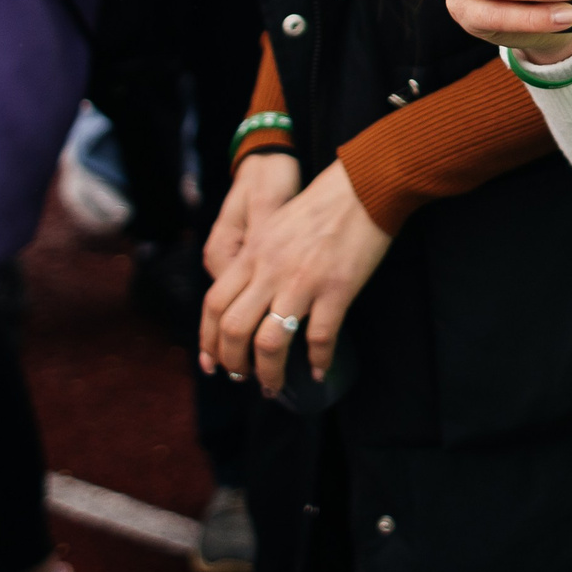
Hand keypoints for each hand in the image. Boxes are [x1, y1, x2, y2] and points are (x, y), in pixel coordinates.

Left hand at [199, 156, 391, 398]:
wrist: (363, 185)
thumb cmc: (322, 203)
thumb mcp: (275, 224)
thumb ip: (258, 256)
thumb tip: (250, 292)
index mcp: (253, 253)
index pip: (214, 304)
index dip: (208, 341)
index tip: (212, 364)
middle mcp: (269, 270)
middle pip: (233, 329)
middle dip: (233, 364)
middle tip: (243, 378)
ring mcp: (301, 281)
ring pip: (269, 342)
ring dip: (269, 373)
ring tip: (274, 385)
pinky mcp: (335, 288)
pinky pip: (319, 338)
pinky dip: (317, 361)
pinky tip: (319, 370)